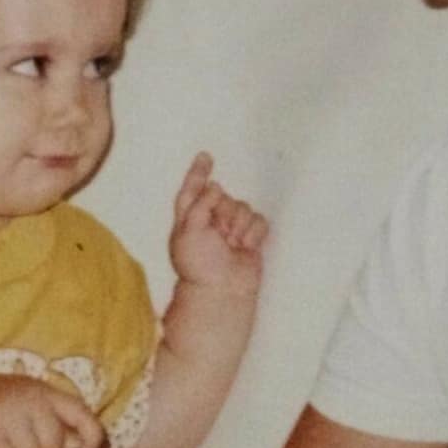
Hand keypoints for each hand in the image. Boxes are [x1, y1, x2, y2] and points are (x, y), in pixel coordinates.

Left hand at [170, 152, 268, 294]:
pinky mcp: (250, 237)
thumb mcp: (188, 231)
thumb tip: (216, 186)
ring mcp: (232, 229)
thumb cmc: (199, 264)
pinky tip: (246, 247)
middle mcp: (211, 220)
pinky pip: (259, 221)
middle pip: (224, 197)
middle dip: (225, 212)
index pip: (192, 189)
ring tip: (233, 245)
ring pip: (243, 207)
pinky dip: (254, 234)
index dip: (198, 173)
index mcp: (189, 218)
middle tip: (220, 234)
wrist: (223, 291)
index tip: (205, 156)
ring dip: (239, 225)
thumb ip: (200, 203)